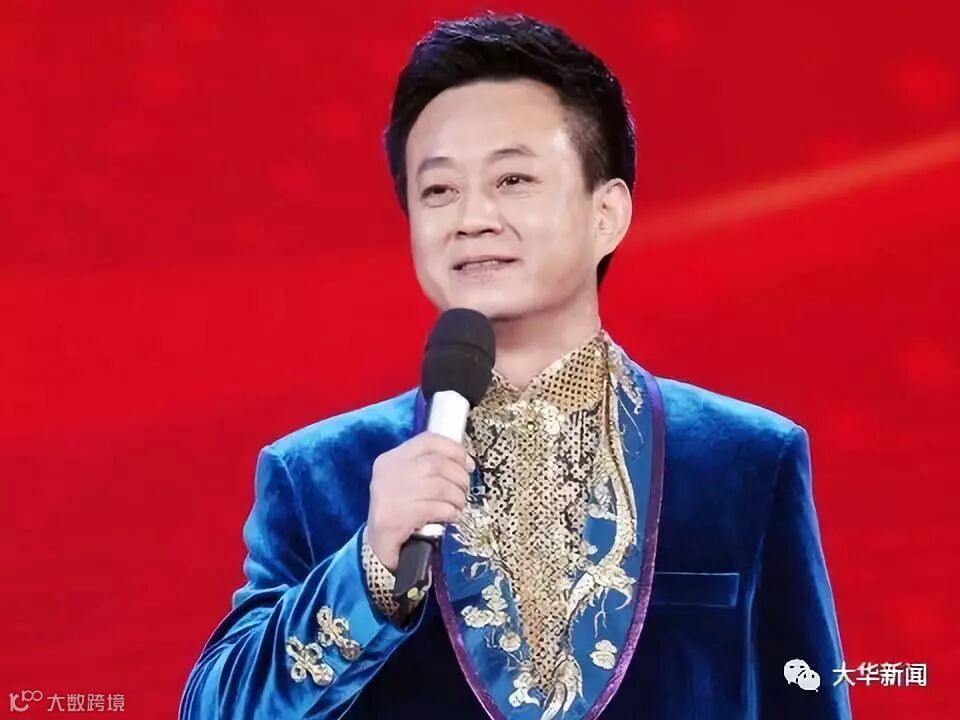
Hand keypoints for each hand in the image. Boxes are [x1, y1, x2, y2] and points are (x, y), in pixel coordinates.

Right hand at [366, 432, 474, 571]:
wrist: (377, 544)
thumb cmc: (400, 509)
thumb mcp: (408, 482)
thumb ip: (428, 467)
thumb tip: (464, 463)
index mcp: (391, 459)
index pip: (427, 441)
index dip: (453, 449)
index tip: (468, 463)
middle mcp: (388, 473)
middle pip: (436, 464)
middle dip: (459, 476)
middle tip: (465, 489)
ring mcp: (390, 495)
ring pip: (439, 486)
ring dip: (457, 496)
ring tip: (459, 504)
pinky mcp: (397, 517)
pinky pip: (436, 508)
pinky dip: (450, 511)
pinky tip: (452, 515)